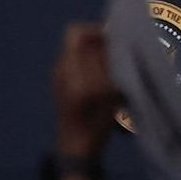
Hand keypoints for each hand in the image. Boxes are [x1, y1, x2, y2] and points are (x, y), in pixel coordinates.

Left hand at [50, 24, 120, 156]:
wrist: (76, 149)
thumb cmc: (93, 122)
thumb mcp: (107, 93)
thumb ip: (108, 64)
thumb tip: (114, 43)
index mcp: (68, 66)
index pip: (75, 32)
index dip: (96, 30)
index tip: (115, 39)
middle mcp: (60, 68)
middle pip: (80, 42)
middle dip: (101, 44)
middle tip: (121, 54)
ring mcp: (60, 78)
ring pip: (81, 54)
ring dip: (100, 56)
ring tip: (117, 69)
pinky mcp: (63, 87)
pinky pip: (79, 66)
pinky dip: (95, 68)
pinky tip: (109, 83)